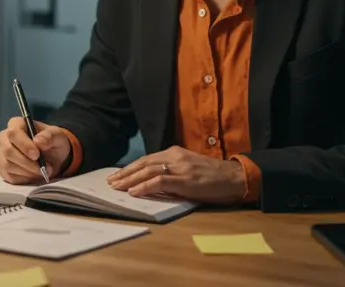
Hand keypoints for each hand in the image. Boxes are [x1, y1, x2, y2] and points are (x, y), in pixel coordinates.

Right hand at [0, 117, 71, 183]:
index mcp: (16, 124)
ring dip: (27, 171)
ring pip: (7, 165)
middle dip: (26, 162)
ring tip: (42, 171)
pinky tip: (34, 175)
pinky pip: (9, 176)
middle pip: (8, 150)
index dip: (24, 145)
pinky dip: (24, 178)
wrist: (53, 158)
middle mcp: (5, 138)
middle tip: (42, 168)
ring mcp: (2, 154)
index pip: (13, 133)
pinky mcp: (3, 169)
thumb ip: (49, 136)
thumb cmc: (52, 142)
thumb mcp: (57, 136)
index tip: (37, 155)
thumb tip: (38, 141)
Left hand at [106, 146, 245, 203]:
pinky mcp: (185, 180)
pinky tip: (134, 191)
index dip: (130, 168)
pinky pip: (160, 181)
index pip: (147, 159)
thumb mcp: (189, 167)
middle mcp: (175, 157)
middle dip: (125, 173)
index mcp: (175, 153)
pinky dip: (144, 186)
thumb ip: (171, 170)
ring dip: (130, 180)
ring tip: (116, 187)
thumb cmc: (212, 176)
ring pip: (148, 171)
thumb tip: (151, 180)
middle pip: (143, 163)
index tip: (117, 175)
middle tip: (110, 182)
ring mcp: (180, 168)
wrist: (234, 178)